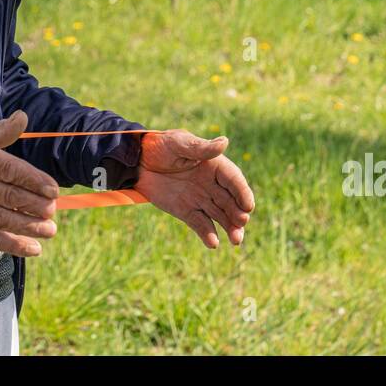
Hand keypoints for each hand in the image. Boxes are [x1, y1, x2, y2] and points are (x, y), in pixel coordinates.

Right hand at [0, 111, 59, 257]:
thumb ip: (0, 130)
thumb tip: (23, 117)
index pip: (9, 170)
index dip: (33, 180)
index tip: (53, 190)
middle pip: (8, 196)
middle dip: (34, 205)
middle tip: (53, 210)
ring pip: (0, 219)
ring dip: (28, 227)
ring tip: (50, 230)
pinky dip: (10, 245)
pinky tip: (32, 248)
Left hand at [134, 129, 254, 247]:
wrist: (137, 162)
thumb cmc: (160, 146)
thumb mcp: (179, 143)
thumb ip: (201, 148)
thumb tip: (225, 142)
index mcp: (214, 166)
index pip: (233, 180)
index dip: (242, 192)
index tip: (248, 206)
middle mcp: (212, 184)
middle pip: (230, 201)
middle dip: (238, 213)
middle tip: (242, 223)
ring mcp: (200, 199)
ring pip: (220, 216)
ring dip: (230, 227)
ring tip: (236, 240)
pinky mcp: (187, 212)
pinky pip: (201, 225)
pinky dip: (208, 234)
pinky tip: (214, 243)